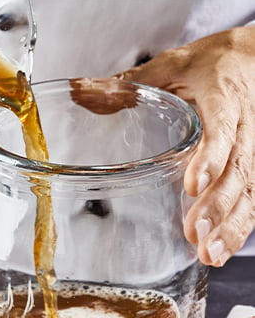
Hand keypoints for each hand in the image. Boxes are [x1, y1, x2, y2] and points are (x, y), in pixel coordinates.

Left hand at [117, 26, 254, 266]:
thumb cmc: (208, 66)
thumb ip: (128, 84)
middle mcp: (243, 126)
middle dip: (219, 206)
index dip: (211, 157)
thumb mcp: (169, 66)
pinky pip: (249, 198)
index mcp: (222, 97)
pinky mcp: (248, 166)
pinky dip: (237, 228)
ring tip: (209, 255)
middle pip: (238, 169)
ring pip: (248, 190)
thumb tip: (79, 91)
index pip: (222, 129)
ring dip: (230, 226)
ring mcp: (249, 149)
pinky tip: (219, 252)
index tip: (193, 185)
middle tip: (197, 235)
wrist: (249, 62)